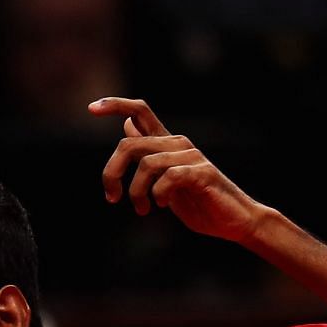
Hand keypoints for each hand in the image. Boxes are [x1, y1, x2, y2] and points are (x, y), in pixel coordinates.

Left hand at [90, 97, 270, 241]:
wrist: (234, 222)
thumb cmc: (200, 203)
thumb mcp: (166, 179)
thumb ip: (148, 154)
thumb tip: (127, 125)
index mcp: (167, 144)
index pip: (140, 111)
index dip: (115, 105)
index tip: (91, 108)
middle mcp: (177, 144)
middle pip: (130, 144)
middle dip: (112, 173)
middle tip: (112, 197)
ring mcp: (191, 157)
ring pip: (147, 164)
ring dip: (136, 192)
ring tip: (143, 210)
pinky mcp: (202, 173)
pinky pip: (169, 177)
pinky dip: (158, 194)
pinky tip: (160, 206)